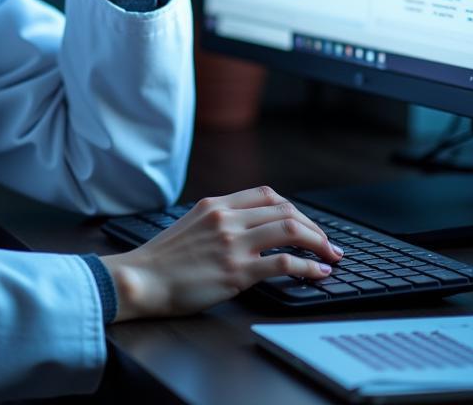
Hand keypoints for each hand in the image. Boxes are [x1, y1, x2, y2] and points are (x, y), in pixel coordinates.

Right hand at [99, 187, 344, 321]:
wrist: (141, 279)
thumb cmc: (162, 261)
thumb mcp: (190, 227)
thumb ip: (217, 222)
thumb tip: (246, 230)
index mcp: (215, 204)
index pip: (266, 195)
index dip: (294, 209)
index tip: (306, 224)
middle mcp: (226, 217)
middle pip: (284, 209)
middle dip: (314, 226)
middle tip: (328, 243)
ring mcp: (232, 243)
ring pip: (290, 229)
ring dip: (318, 242)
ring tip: (331, 256)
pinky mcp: (236, 271)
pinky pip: (284, 263)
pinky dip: (308, 267)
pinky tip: (318, 273)